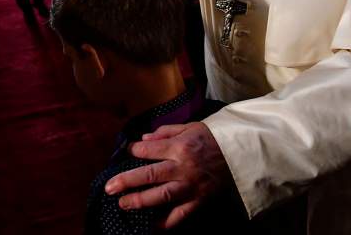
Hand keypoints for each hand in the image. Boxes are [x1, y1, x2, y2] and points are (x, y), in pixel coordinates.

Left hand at [104, 122, 232, 228]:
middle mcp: (183, 167)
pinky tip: (151, 228)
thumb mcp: (189, 126)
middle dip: (127, 181)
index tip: (125, 151)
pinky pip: (181, 215)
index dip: (134, 150)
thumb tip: (143, 138)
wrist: (240, 153)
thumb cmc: (213, 137)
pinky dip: (166, 223)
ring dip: (140, 201)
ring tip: (123, 204)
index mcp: (180, 146)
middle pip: (150, 175)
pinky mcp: (199, 200)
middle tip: (110, 188)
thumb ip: (165, 132)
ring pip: (162, 196)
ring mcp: (191, 186)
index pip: (149, 150)